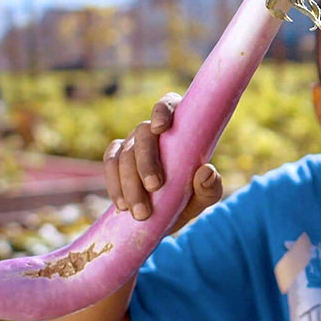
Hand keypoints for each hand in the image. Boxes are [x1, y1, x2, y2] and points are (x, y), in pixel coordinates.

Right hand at [103, 92, 222, 233]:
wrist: (167, 214)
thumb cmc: (191, 196)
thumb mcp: (206, 196)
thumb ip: (210, 187)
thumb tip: (206, 171)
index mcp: (179, 127)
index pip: (169, 106)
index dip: (162, 111)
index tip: (160, 129)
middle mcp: (153, 132)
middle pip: (143, 133)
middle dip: (146, 161)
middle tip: (154, 186)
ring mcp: (132, 144)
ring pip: (125, 153)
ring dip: (129, 182)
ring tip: (140, 211)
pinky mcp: (116, 159)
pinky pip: (110, 164)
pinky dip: (114, 184)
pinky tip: (122, 205)